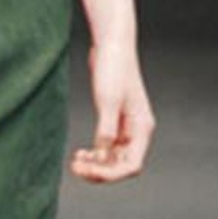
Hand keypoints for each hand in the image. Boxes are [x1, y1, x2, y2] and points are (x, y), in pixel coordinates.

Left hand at [70, 39, 155, 183]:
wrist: (111, 44)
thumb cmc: (113, 68)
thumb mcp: (108, 101)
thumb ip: (105, 131)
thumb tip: (101, 155)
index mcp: (142, 128)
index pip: (131, 165)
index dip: (110, 174)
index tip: (87, 170)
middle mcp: (137, 131)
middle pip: (122, 166)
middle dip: (99, 171)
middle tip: (76, 167)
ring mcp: (126, 128)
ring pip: (113, 160)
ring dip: (95, 165)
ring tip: (76, 162)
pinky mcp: (114, 122)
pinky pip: (106, 150)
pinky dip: (94, 156)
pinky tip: (80, 154)